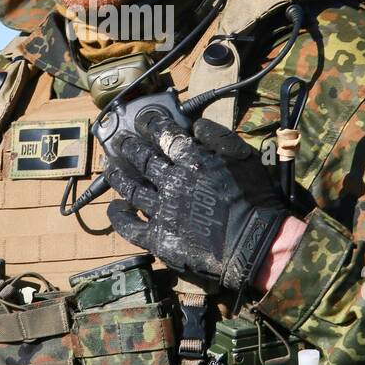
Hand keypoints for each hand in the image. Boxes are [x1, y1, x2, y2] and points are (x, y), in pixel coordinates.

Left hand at [103, 115, 290, 293]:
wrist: (255, 243)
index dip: (151, 124)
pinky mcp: (159, 238)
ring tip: (109, 167)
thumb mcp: (244, 157)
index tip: (142, 120)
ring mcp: (162, 211)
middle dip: (129, 146)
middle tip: (120, 141)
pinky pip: (131, 226)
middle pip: (142, 159)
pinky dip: (119, 216)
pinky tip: (114, 208)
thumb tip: (194, 125)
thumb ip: (218, 137)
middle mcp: (172, 182)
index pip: (164, 135)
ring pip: (132, 188)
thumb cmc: (254, 199)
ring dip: (118, 176)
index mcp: (192, 160)